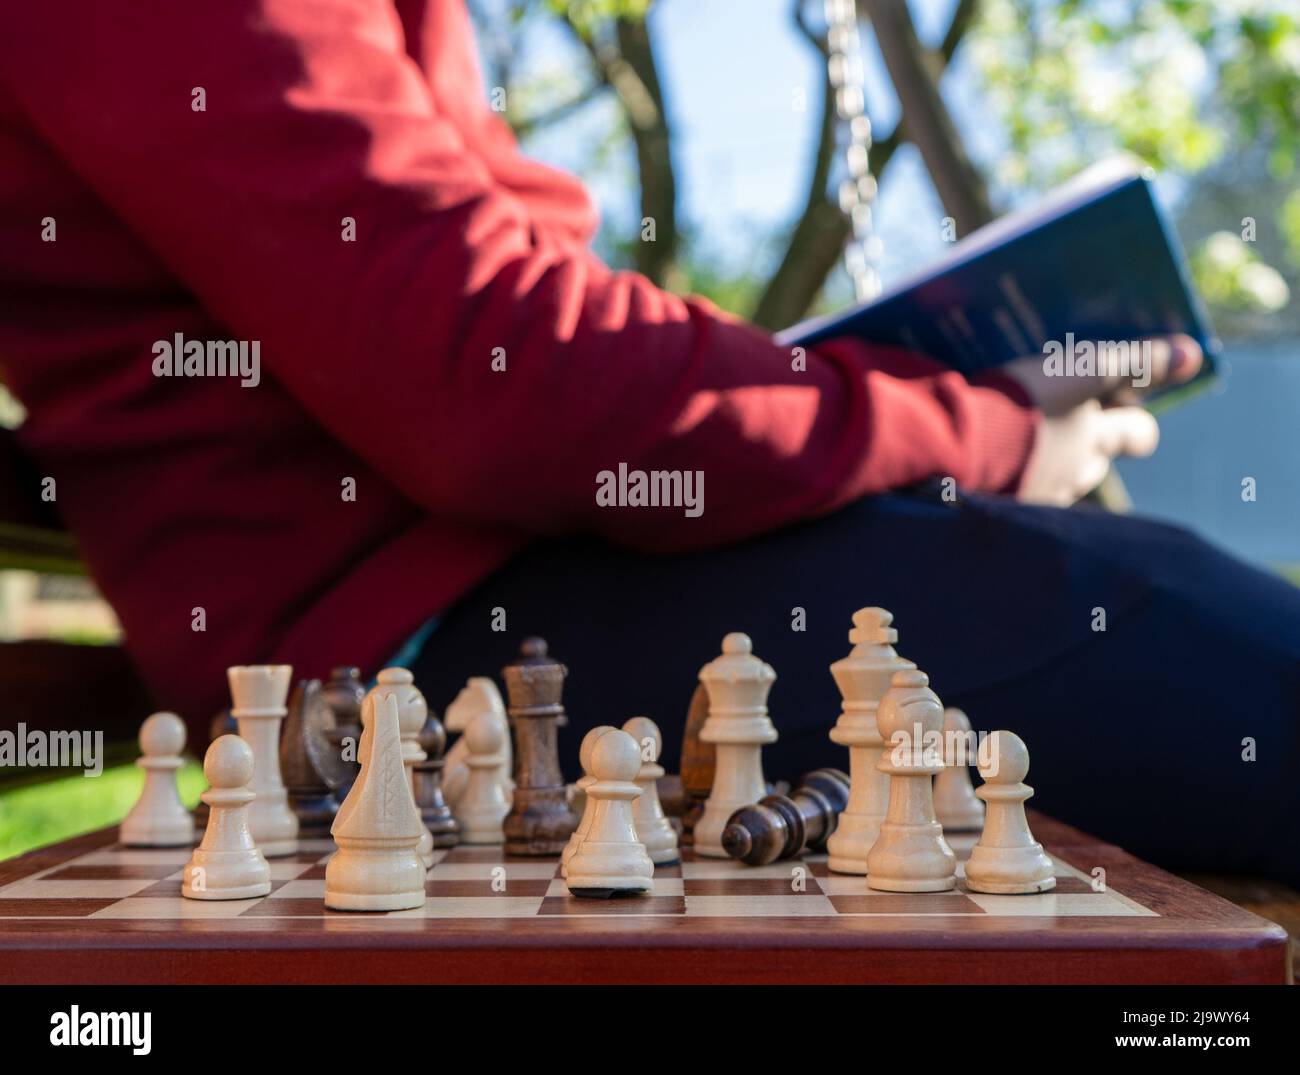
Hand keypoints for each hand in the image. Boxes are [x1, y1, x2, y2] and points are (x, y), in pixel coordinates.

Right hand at [1002, 334, 1202, 506]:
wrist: (959, 444)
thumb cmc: (1024, 402)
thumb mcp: (1084, 370)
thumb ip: (1137, 362)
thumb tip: (1195, 354)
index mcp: (1094, 441)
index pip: (1136, 433)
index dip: (1137, 423)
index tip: (1126, 408)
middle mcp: (1072, 475)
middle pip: (1096, 463)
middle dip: (1091, 447)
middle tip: (1070, 425)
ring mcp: (1036, 495)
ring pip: (1057, 481)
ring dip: (1050, 465)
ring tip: (1026, 445)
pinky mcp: (999, 507)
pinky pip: (1017, 492)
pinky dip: (1013, 478)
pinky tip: (994, 464)